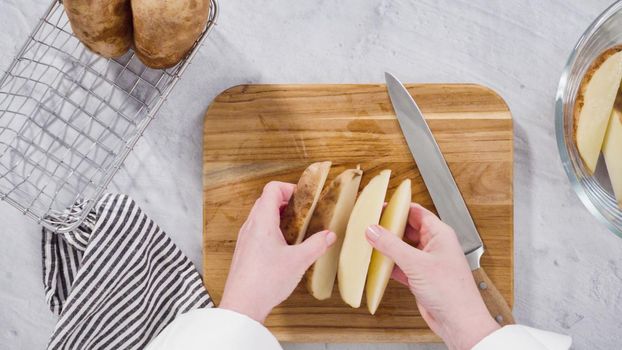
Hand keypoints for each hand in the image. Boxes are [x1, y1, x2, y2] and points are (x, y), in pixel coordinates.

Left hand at [219, 181, 336, 322]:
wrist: (242, 305)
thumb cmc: (266, 281)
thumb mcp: (299, 261)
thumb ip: (316, 245)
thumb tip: (329, 236)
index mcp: (262, 221)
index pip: (272, 189)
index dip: (289, 188)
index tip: (305, 199)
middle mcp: (251, 226)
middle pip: (266, 200)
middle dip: (287, 202)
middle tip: (304, 213)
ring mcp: (245, 238)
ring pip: (261, 216)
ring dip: (279, 217)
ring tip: (296, 230)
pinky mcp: (244, 251)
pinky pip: (257, 231)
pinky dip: (272, 230)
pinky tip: (284, 247)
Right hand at [365, 203, 498, 349]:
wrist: (458, 322)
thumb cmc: (452, 292)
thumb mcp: (416, 263)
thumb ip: (392, 245)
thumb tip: (374, 231)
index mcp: (440, 234)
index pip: (417, 212)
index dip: (399, 207)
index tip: (382, 206)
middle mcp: (435, 246)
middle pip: (408, 229)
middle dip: (390, 228)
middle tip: (372, 225)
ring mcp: (427, 263)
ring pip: (403, 248)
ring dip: (388, 247)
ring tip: (371, 243)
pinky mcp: (421, 278)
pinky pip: (401, 266)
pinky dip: (389, 265)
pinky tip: (378, 265)